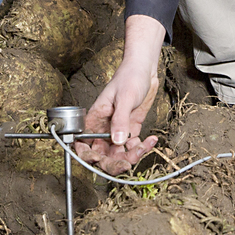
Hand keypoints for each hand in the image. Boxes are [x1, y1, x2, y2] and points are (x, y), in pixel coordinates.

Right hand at [76, 15, 163, 174]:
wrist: (145, 69)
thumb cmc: (129, 77)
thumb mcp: (124, 97)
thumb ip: (120, 120)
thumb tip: (117, 141)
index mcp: (95, 119)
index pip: (84, 144)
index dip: (88, 156)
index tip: (98, 161)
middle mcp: (104, 128)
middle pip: (103, 155)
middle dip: (113, 163)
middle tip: (126, 164)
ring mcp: (118, 130)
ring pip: (120, 154)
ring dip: (132, 156)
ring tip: (144, 146)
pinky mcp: (131, 129)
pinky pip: (134, 146)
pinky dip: (143, 147)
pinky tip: (151, 140)